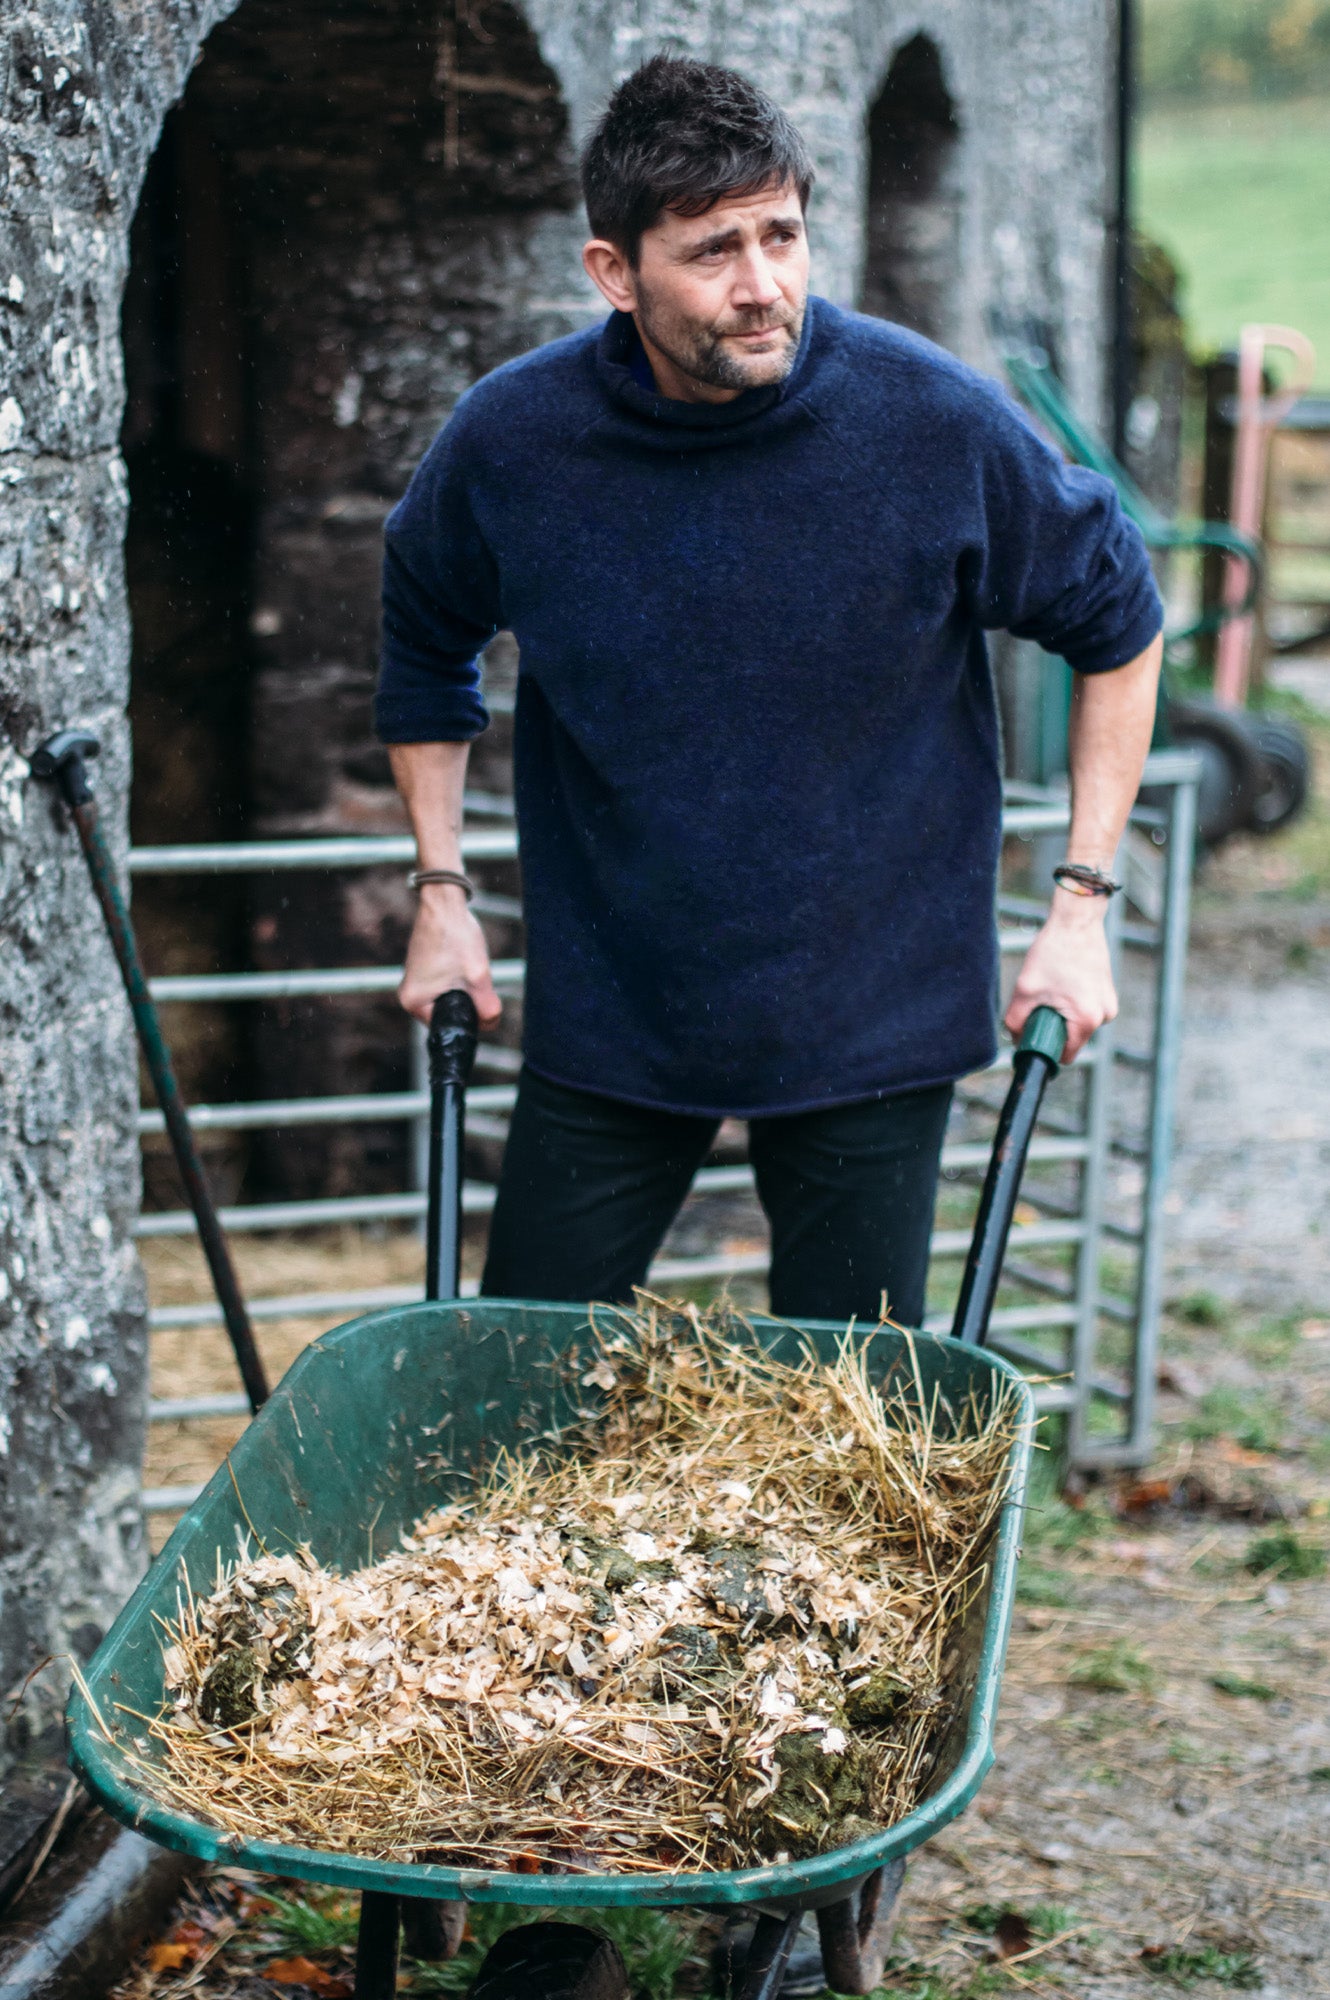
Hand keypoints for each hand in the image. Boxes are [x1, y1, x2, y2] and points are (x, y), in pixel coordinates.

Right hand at [398, 886, 501, 1028]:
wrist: (444, 903)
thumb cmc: (457, 936)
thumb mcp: (478, 976)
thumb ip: (488, 1007)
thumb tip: (491, 1024)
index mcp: (415, 1003)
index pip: (450, 1027)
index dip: (472, 1018)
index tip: (480, 997)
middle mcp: (408, 997)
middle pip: (450, 1015)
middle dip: (469, 1002)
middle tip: (474, 976)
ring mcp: (414, 984)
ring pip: (451, 1000)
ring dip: (465, 989)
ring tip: (466, 965)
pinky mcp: (421, 972)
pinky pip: (445, 987)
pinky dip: (458, 980)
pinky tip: (461, 961)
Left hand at [1004, 894, 1116, 1060]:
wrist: (1076, 921)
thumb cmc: (1053, 952)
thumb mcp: (1026, 989)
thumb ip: (1016, 1021)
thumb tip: (1015, 1039)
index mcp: (1087, 1019)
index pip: (1065, 1055)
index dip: (1045, 1051)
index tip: (1032, 1037)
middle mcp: (1105, 1016)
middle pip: (1071, 1038)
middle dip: (1052, 1028)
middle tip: (1038, 1004)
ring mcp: (1109, 1004)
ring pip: (1077, 1023)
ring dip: (1061, 1014)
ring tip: (1051, 989)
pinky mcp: (1107, 992)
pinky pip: (1084, 1009)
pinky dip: (1070, 1003)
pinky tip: (1062, 983)